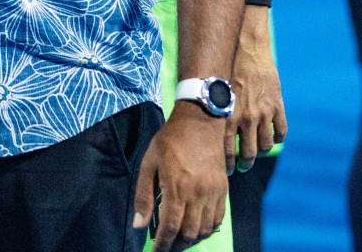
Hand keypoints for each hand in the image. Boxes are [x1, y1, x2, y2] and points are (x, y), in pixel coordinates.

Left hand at [132, 110, 228, 251]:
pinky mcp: (223, 189)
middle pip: (189, 233)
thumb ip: (144, 196)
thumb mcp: (148, 164)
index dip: (162, 245)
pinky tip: (196, 229)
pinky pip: (218, 219)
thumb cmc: (170, 140)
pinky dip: (207, 229)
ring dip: (191, 239)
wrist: (201, 121)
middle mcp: (198, 193)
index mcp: (177, 187)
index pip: (171, 227)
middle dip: (176, 246)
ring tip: (178, 240)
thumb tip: (139, 225)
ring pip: (205, 229)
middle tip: (166, 248)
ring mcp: (213, 192)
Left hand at [227, 7, 286, 169]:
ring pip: (265, 146)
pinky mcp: (277, 106)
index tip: (228, 170)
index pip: (226, 153)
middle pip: (248, 153)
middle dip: (245, 163)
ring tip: (256, 153)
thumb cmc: (223, 68)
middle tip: (243, 165)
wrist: (244, 46)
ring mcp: (262, 113)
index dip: (228, 165)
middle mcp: (245, 119)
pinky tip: (272, 138)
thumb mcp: (213, 93)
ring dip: (260, 152)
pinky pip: (280, 132)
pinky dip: (277, 138)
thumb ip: (212, 114)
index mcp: (225, 118)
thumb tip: (203, 133)